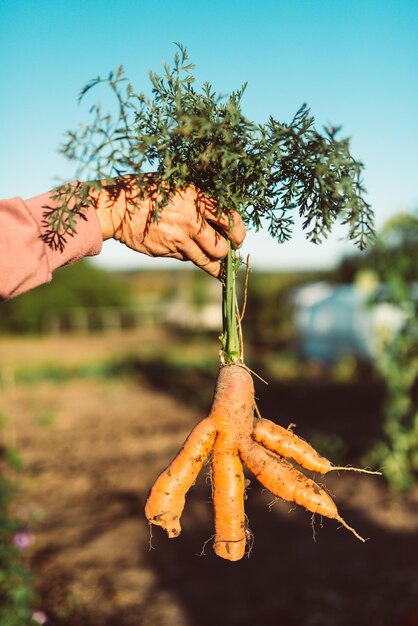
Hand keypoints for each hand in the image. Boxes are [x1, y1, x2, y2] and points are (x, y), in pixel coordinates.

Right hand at [94, 177, 245, 276]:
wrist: (118, 209)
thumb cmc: (147, 191)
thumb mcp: (176, 186)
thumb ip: (197, 199)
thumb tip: (219, 214)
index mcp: (196, 199)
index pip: (229, 219)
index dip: (239, 231)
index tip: (239, 237)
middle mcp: (190, 221)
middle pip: (222, 246)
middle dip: (229, 251)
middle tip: (230, 250)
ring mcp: (178, 239)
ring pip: (207, 260)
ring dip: (216, 264)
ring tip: (221, 268)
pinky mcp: (168, 252)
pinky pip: (187, 258)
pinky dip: (191, 255)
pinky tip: (188, 250)